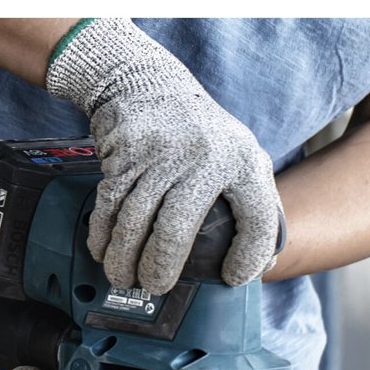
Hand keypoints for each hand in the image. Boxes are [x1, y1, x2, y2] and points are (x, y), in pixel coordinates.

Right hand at [47, 19, 280, 293]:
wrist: (148, 82)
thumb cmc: (201, 133)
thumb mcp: (241, 153)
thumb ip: (256, 200)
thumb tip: (265, 259)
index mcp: (243, 161)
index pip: (257, 219)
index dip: (248, 256)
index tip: (232, 278)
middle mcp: (205, 157)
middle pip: (177, 229)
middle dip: (161, 267)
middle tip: (156, 286)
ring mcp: (162, 154)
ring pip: (136, 222)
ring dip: (125, 258)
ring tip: (124, 277)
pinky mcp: (126, 153)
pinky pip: (110, 206)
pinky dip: (103, 235)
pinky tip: (103, 251)